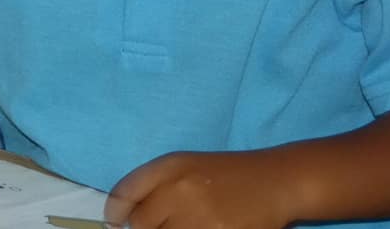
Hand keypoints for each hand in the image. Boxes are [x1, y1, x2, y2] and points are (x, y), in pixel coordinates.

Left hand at [105, 150, 293, 228]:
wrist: (275, 182)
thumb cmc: (224, 174)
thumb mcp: (184, 166)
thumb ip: (152, 185)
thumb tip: (122, 218)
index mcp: (169, 166)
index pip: (125, 193)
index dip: (114, 213)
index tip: (114, 224)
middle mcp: (181, 189)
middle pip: (140, 224)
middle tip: (157, 226)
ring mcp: (201, 217)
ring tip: (182, 226)